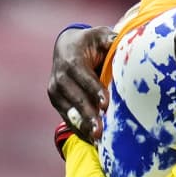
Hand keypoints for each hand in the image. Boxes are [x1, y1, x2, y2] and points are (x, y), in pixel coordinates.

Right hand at [48, 26, 113, 140]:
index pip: (82, 76)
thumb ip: (109, 38)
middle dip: (88, 114)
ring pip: (69, 111)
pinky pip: (67, 118)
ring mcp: (55, 92)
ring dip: (83, 126)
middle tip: (101, 129)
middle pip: (75, 98)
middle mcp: (59, 77)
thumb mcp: (99, 35)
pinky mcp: (57, 102)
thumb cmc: (89, 42)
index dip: (94, 90)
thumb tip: (120, 40)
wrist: (66, 47)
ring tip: (97, 139)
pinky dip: (79, 129)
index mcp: (71, 60)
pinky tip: (91, 141)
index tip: (106, 104)